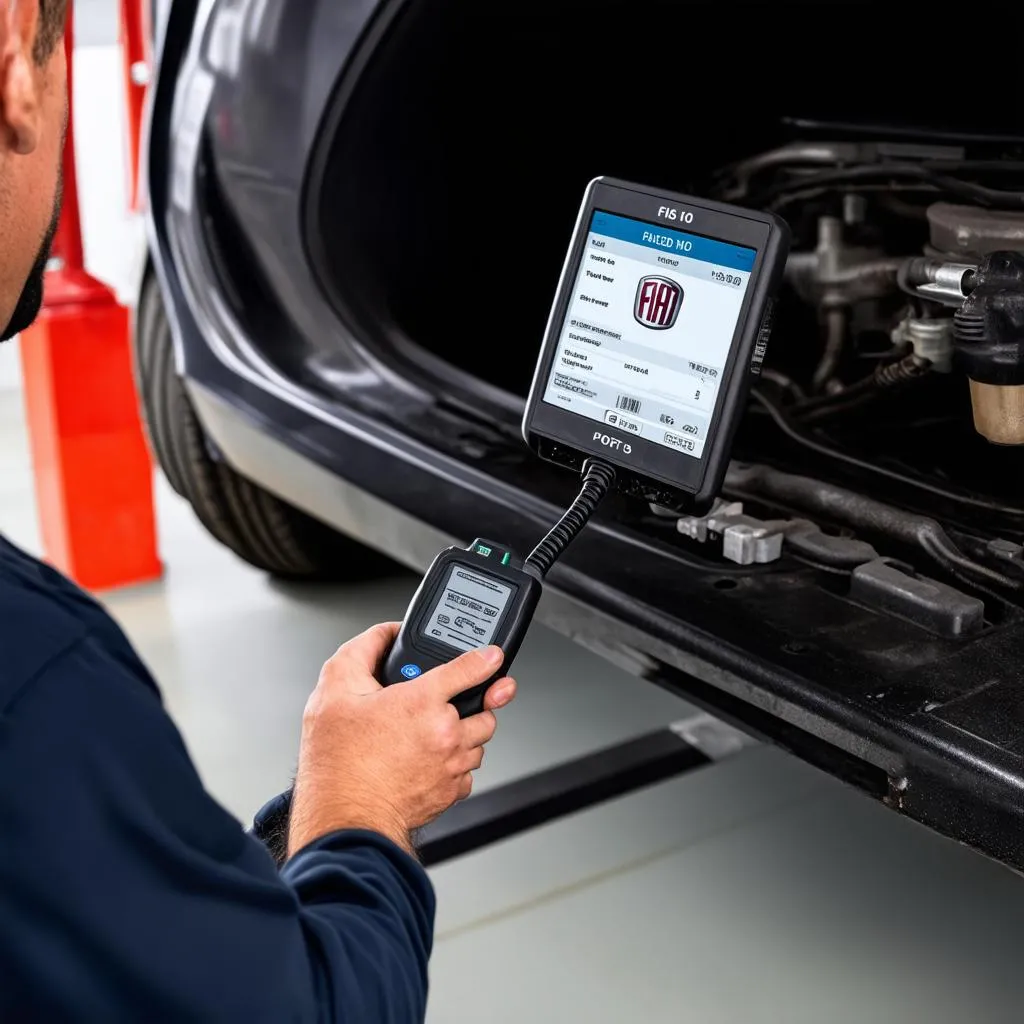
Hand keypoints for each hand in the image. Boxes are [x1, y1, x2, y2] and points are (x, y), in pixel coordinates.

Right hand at [288, 622, 516, 856]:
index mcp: (422, 701)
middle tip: (444, 706)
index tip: (493, 656)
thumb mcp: (335, 689)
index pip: (470, 668)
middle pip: (484, 708)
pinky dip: (455, 765)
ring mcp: (452, 765)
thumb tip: (384, 635)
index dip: (484, 658)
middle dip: (468, 703)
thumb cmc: (337, 761)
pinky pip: (467, 772)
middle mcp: (446, 732)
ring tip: (430, 735)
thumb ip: (362, 650)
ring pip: (479, 741)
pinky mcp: (451, 792)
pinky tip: (428, 762)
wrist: (343, 817)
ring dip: (463, 734)